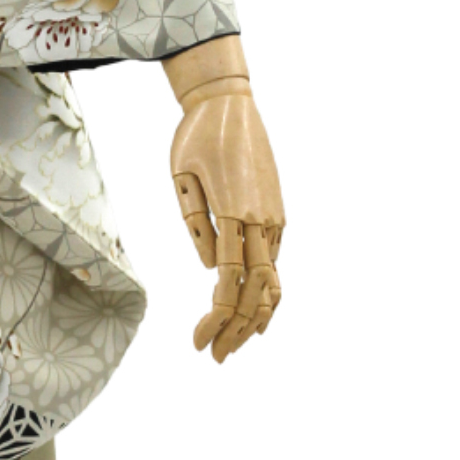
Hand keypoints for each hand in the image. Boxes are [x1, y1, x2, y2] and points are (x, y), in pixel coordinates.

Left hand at [163, 38, 284, 362]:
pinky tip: (254, 308)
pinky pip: (275, 259)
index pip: (228, 282)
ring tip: (236, 343)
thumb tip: (209, 268)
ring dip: (257, 316)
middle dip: (238, 331)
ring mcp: (275, 216)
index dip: (215, 318)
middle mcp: (263, 219)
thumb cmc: (196, 137)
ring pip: (275, 280)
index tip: (198, 343)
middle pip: (258, 292)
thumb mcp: (181, 178)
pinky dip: (267, 290)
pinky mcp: (278, 211)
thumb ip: (196, 225)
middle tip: (216, 357)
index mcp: (235, 212)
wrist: (229, 102)